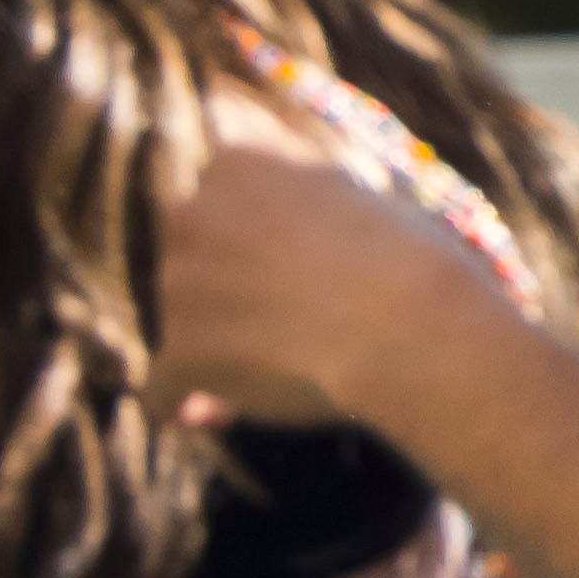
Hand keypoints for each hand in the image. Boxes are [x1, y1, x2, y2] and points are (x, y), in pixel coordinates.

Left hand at [155, 104, 523, 433]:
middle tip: (283, 319)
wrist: (408, 323)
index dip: (255, 235)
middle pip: (193, 254)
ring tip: (279, 370)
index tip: (285, 266)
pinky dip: (185, 401)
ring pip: (184, 319)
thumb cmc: (412, 258)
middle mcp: (192, 211)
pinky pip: (166, 387)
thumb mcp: (362, 194)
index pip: (224, 195)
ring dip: (216, 342)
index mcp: (239, 161)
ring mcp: (177, 281)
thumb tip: (294, 221)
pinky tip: (203, 416)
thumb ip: (312, 201)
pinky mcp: (178, 350)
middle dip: (224, 285)